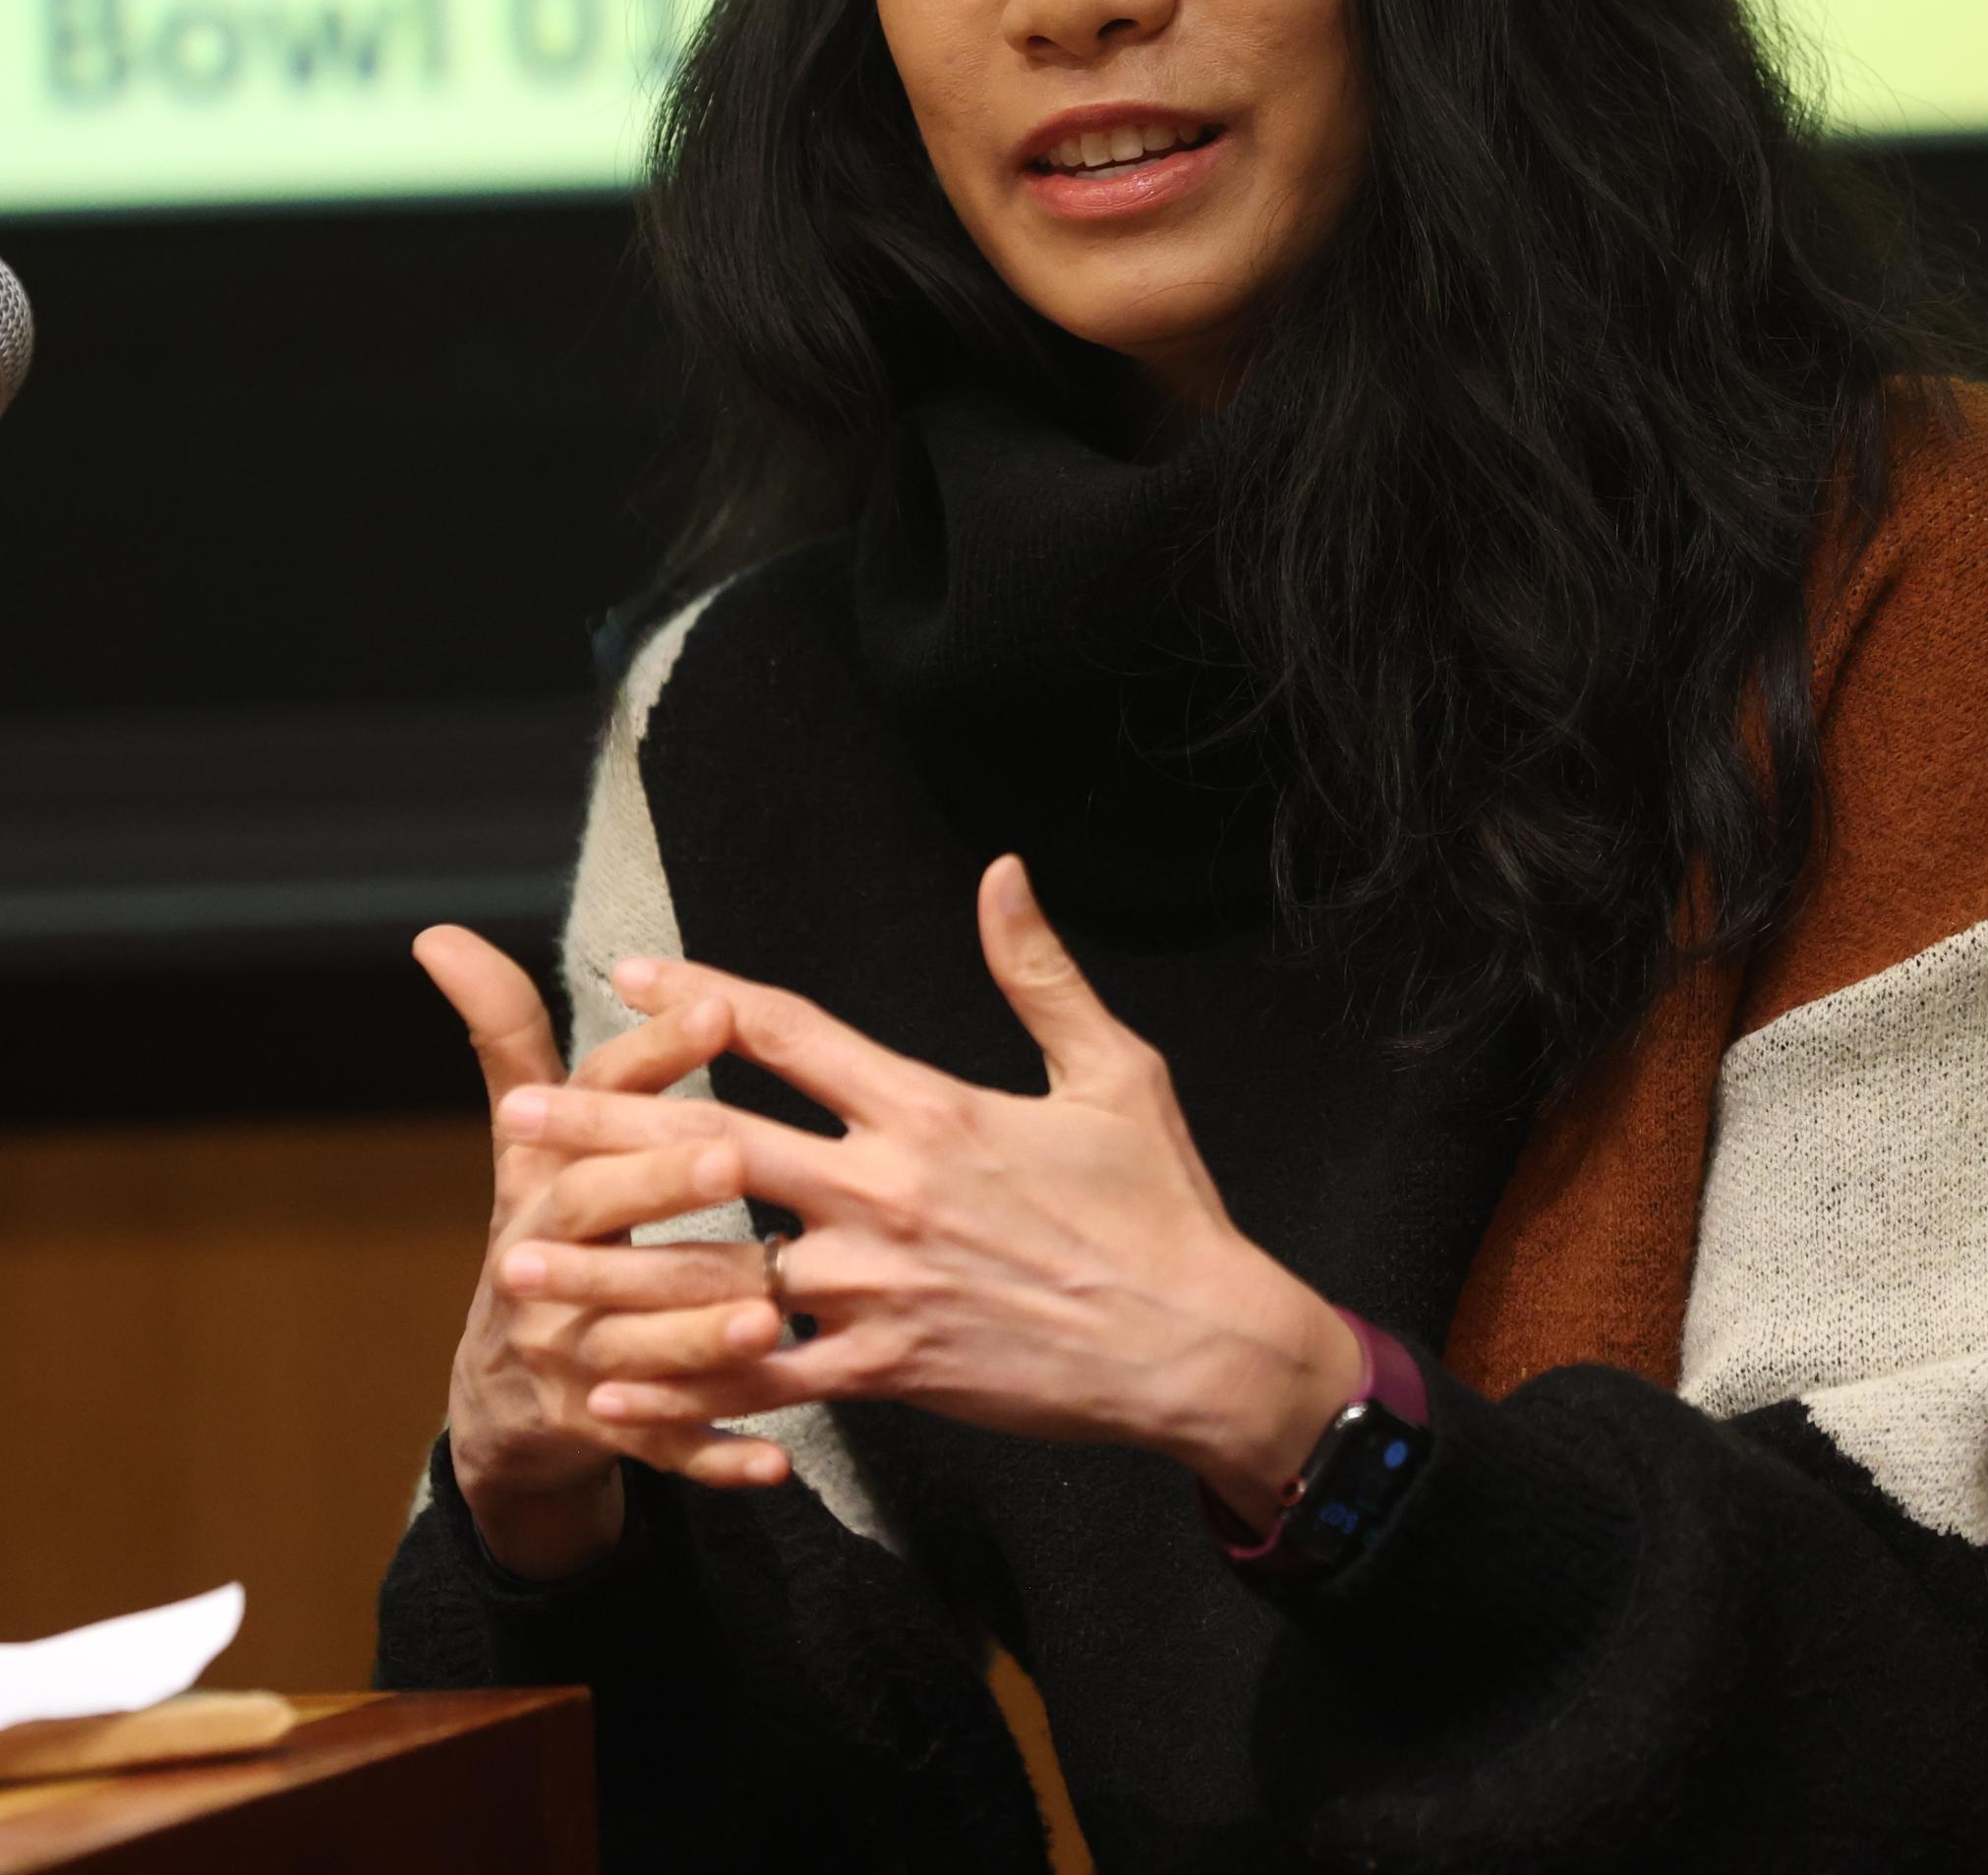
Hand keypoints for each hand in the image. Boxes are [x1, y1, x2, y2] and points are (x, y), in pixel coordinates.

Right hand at [422, 927, 797, 1579]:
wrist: (502, 1402)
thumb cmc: (547, 1234)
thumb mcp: (525, 1142)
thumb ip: (508, 1037)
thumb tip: (440, 932)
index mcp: (546, 1176)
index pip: (593, 1101)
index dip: (651, 1054)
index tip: (720, 1005)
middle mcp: (544, 1260)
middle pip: (598, 1217)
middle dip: (661, 1183)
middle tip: (734, 1152)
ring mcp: (567, 1351)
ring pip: (634, 1338)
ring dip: (697, 1329)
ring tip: (767, 1312)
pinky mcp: (596, 1431)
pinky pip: (660, 1446)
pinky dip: (715, 1455)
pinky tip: (777, 1460)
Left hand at [492, 857, 1363, 1531]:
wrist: (1195, 1345)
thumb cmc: (1158, 1205)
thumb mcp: (1113, 1071)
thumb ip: (1039, 971)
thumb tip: (1002, 872)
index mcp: (931, 1109)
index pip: (788, 1034)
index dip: (699, 995)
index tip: (627, 973)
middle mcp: (885, 1194)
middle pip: (713, 1147)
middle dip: (604, 1130)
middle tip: (513, 1119)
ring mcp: (878, 1293)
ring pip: (715, 1279)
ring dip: (609, 1274)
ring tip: (518, 1269)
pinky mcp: (887, 1376)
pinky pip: (762, 1385)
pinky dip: (682, 1393)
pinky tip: (609, 1390)